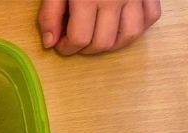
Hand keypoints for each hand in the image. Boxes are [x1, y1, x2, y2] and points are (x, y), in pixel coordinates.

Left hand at [39, 0, 160, 54]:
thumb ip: (50, 15)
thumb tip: (50, 43)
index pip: (79, 38)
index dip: (66, 48)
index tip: (61, 45)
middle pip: (103, 42)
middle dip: (86, 49)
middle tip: (78, 41)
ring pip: (129, 35)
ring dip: (112, 44)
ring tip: (98, 37)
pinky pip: (150, 17)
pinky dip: (137, 27)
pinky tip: (121, 25)